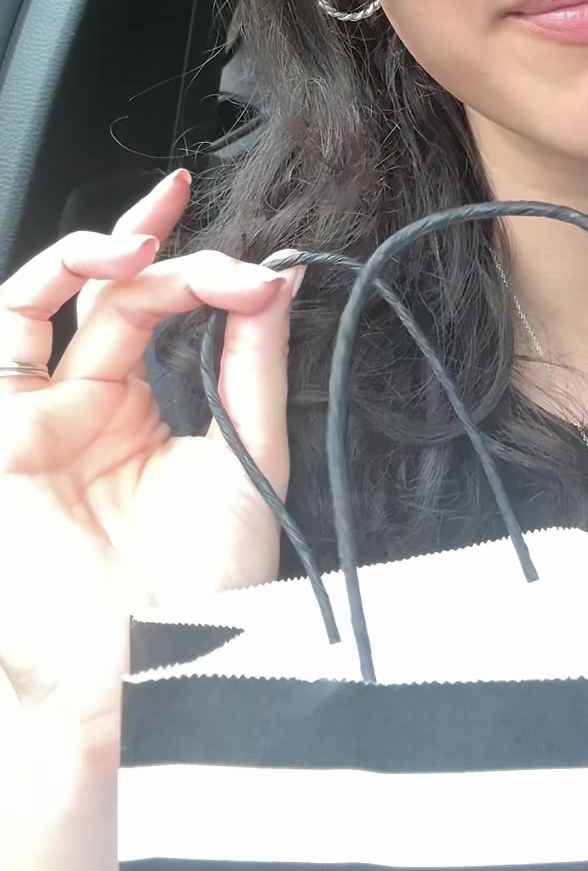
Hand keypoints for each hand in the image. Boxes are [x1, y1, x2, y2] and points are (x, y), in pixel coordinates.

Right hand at [0, 170, 302, 724]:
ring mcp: (35, 421)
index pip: (162, 313)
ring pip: (39, 301)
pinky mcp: (0, 437)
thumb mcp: (247, 460)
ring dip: (86, 254)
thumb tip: (277, 277)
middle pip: (108, 293)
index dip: (207, 276)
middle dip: (149, 239)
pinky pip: (4, 343)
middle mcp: (82, 408)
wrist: (159, 667)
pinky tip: (98, 266)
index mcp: (139, 415)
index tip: (259, 278)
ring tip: (141, 237)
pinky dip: (41, 289)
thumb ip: (253, 364)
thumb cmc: (204, 587)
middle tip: (183, 203)